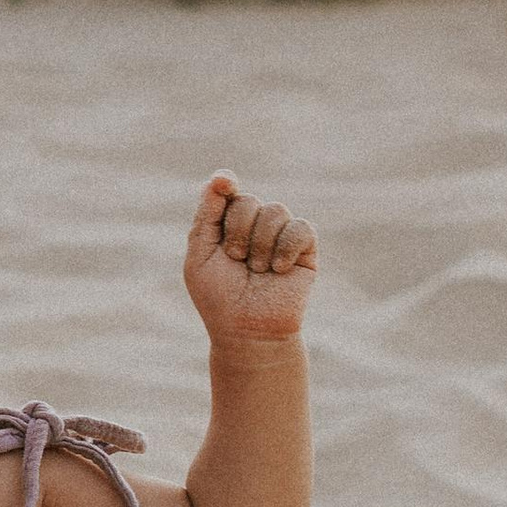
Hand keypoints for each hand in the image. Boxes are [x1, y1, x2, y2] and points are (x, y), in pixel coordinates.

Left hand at [183, 177, 316, 343]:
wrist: (248, 330)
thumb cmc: (219, 297)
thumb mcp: (200, 254)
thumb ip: (207, 214)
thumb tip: (222, 176)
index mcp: (226, 225)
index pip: (226, 192)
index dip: (225, 184)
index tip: (225, 182)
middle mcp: (254, 225)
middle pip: (249, 200)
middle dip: (238, 230)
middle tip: (236, 259)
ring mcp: (280, 235)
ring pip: (275, 210)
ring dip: (261, 244)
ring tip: (257, 270)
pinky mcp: (305, 248)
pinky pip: (300, 227)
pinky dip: (286, 248)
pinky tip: (279, 270)